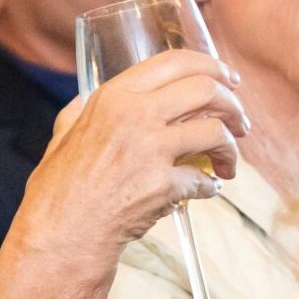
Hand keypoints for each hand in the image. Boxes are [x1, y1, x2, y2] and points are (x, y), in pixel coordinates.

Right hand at [9, 49, 246, 280]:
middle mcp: (134, 115)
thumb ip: (80, 112)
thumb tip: (87, 96)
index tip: (230, 79)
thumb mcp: (63, 136)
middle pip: (206, 90)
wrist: (60, 236)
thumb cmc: (58, 190)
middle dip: (233, 105)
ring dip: (231, 149)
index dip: (212, 67)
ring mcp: (151, 150)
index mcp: (114, 97)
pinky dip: (212, 186)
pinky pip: (205, 179)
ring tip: (229, 162)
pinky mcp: (164, 185)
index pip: (176, 62)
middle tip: (240, 123)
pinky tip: (208, 189)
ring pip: (215, 132)